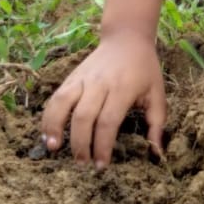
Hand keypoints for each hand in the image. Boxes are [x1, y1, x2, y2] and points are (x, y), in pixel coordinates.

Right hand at [39, 31, 166, 168]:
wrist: (126, 38)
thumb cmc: (144, 69)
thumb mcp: (157, 93)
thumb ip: (157, 123)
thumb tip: (157, 154)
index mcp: (122, 89)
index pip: (108, 121)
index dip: (103, 146)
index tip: (101, 165)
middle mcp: (99, 83)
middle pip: (84, 116)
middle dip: (81, 143)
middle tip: (82, 164)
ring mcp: (82, 78)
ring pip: (64, 103)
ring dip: (56, 127)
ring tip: (54, 148)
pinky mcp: (71, 77)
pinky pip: (56, 97)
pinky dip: (49, 115)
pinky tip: (46, 133)